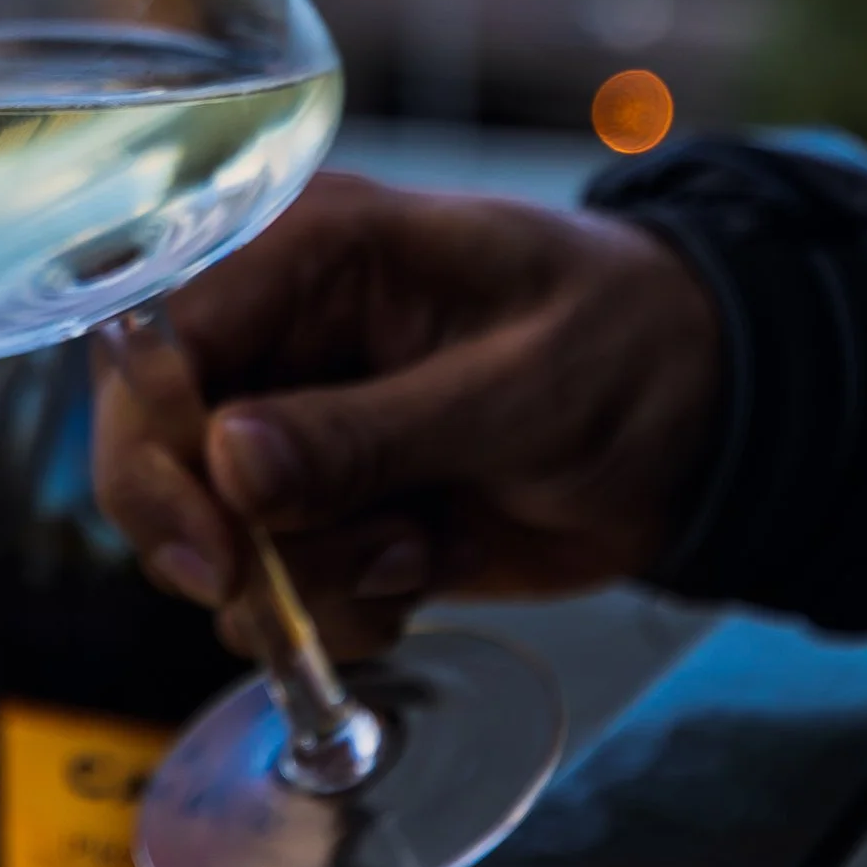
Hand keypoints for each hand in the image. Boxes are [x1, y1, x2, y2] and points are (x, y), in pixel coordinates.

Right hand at [94, 174, 724, 661]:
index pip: (162, 344)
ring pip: (213, 538)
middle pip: (155, 450)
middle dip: (219, 537)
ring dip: (301, 580)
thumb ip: (373, 429)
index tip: (218, 543)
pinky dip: (337, 612)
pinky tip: (419, 573)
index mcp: (310, 254)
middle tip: (288, 583)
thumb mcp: (519, 385)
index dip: (161, 448)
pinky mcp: (329, 512)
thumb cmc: (630, 348)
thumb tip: (233, 465)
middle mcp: (280, 339)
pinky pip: (276, 589)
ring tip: (414, 548)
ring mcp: (297, 432)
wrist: (710, 428)